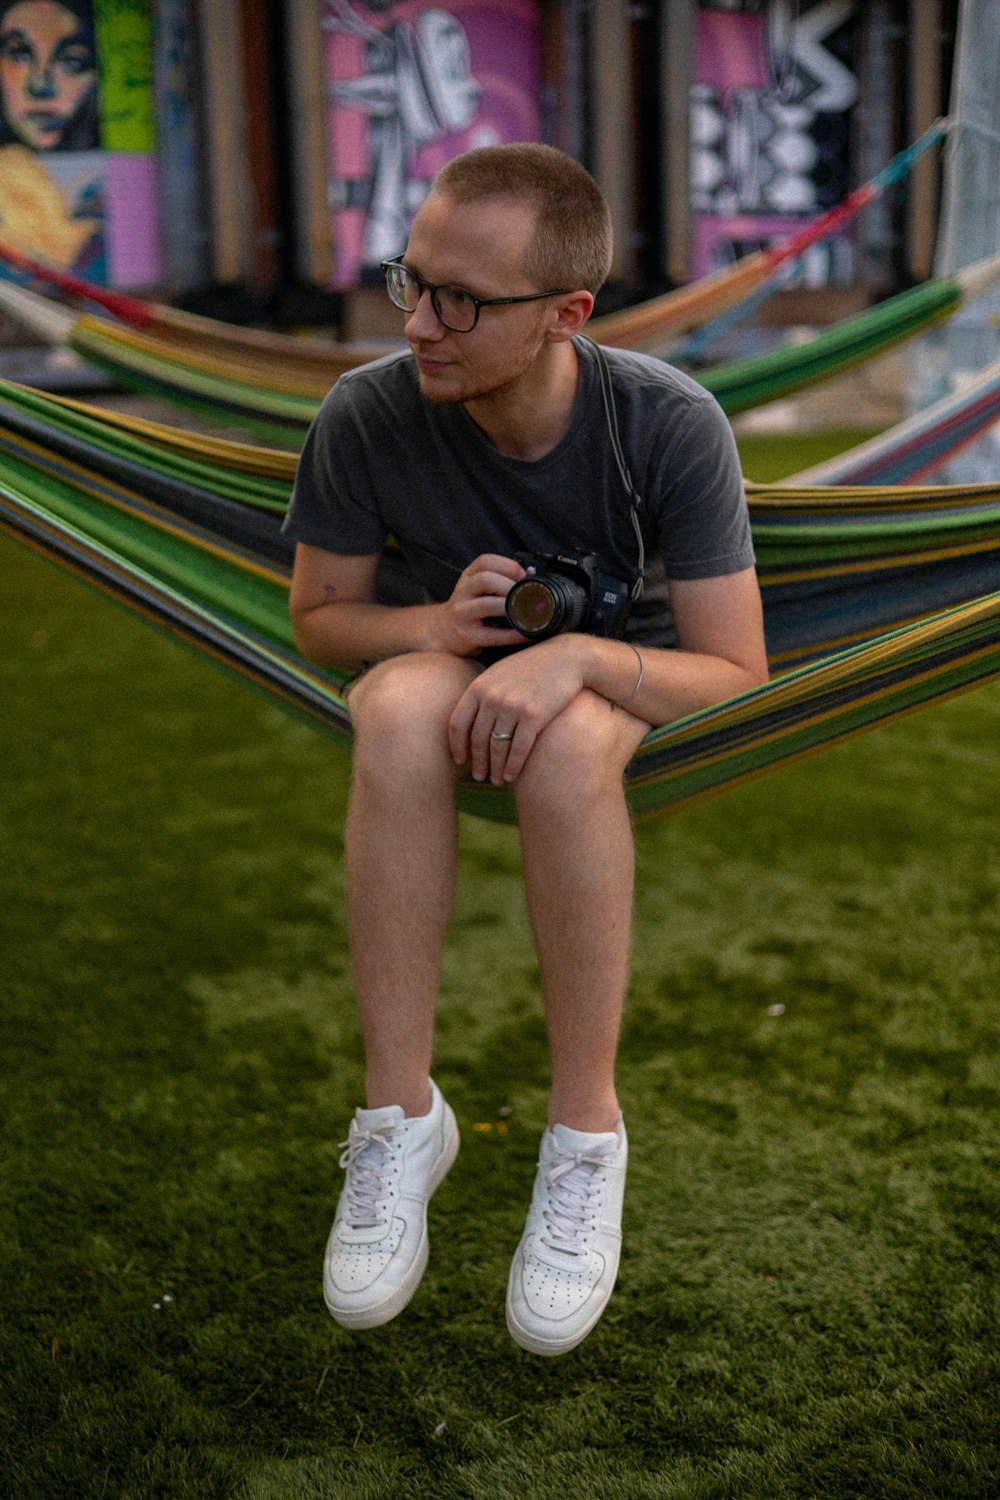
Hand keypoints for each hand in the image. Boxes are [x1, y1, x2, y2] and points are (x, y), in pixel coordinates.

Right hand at [430, 553, 526, 656]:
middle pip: (485, 580)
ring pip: (486, 605)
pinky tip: (525, 633)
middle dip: (510, 586)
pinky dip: (513, 635)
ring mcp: (462, 614)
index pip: (485, 562)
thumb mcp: (477, 588)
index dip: (508, 565)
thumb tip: (532, 577)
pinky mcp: (466, 635)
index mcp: (468, 576)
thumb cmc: (470, 608)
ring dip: (511, 607)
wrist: (443, 631)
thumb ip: (498, 580)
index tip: (525, 575)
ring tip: (527, 612)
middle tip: (528, 595)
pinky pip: (493, 635)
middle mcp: (462, 592)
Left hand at [448, 636, 586, 783]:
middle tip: (478, 777)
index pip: (458, 723)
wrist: (568, 658)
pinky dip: (513, 766)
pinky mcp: (534, 716)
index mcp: (479, 686)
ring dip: (495, 768)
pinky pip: (518, 749)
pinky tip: (511, 776)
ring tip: (496, 780)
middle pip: (477, 740)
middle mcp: (492, 697)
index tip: (459, 760)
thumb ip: (483, 693)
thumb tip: (468, 720)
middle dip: (477, 762)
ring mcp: (512, 706)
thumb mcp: (500, 673)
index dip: (456, 746)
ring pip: (497, 747)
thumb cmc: (533, 667)